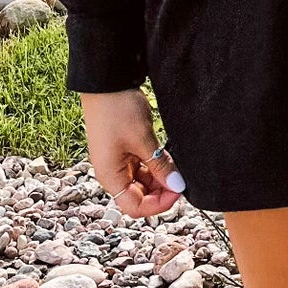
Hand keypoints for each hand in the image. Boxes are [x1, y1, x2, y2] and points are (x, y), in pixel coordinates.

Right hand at [80, 89, 186, 218]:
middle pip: (139, 196)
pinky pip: (141, 166)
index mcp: (110, 177)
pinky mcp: (124, 149)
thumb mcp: (143, 140)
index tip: (178, 190)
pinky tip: (168, 155)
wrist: (107, 81)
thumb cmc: (118, 110)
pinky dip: (155, 164)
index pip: (135, 207)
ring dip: (159, 177)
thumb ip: (160, 165)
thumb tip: (177, 186)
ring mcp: (118, 161)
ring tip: (175, 164)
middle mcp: (112, 173)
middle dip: (161, 191)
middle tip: (181, 177)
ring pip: (142, 181)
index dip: (159, 204)